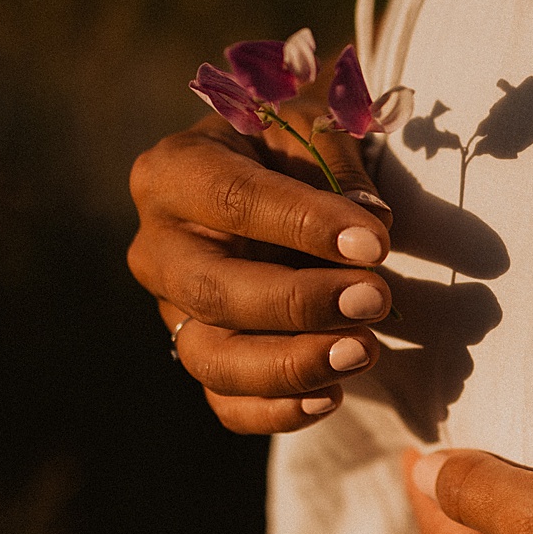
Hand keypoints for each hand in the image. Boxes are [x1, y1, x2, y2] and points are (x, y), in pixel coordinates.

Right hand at [128, 110, 392, 432]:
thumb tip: (372, 222)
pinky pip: (224, 401)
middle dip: (299, 304)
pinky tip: (331, 395)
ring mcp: (171, 307)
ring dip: (291, 365)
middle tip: (375, 299)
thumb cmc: (289, 144)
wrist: (266, 173)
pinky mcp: (197, 351)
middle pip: (214, 291)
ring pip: (211, 357)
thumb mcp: (312, 123)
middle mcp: (158, 245)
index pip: (234, 201)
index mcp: (174, 171)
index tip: (374, 243)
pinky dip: (275, 410)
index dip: (304, 226)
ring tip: (364, 351)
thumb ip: (338, 165)